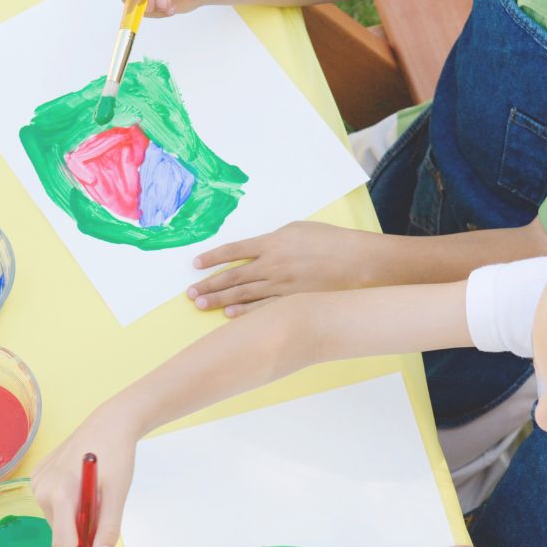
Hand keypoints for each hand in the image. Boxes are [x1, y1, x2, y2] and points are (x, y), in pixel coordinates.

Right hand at [31, 405, 140, 546]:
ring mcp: (38, 480)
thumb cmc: (118, 453)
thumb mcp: (118, 491)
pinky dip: (71, 509)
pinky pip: (55, 504)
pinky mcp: (39, 474)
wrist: (112, 420)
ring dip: (78, 523)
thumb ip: (109, 528)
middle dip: (81, 546)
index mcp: (62, 490)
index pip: (63, 543)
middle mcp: (43, 487)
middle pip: (61, 534)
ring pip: (59, 520)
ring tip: (99, 502)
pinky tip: (85, 491)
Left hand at [188, 221, 382, 315]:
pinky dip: (244, 313)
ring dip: (219, 300)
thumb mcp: (298, 230)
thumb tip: (257, 250)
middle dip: (209, 285)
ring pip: (243, 294)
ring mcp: (280, 286)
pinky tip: (230, 316)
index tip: (195, 264)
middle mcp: (271, 265)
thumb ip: (274, 240)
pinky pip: (262, 308)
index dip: (212, 258)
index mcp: (272, 242)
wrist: (356, 262)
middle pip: (233, 276)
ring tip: (200, 305)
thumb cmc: (330, 241)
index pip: (233, 250)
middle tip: (190, 293)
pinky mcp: (292, 301)